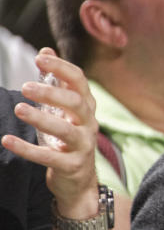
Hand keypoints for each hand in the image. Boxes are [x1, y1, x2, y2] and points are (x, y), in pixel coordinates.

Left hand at [1, 49, 99, 218]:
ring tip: (19, 109)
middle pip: (77, 103)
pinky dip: (27, 149)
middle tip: (26, 87)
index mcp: (86, 107)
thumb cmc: (68, 138)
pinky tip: (7, 140)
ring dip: (41, 119)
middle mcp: (89, 124)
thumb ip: (56, 81)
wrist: (79, 180)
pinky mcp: (72, 165)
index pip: (79, 81)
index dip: (61, 67)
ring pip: (66, 130)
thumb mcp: (64, 109)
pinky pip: (50, 157)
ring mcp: (83, 145)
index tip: (40, 57)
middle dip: (52, 93)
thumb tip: (45, 50)